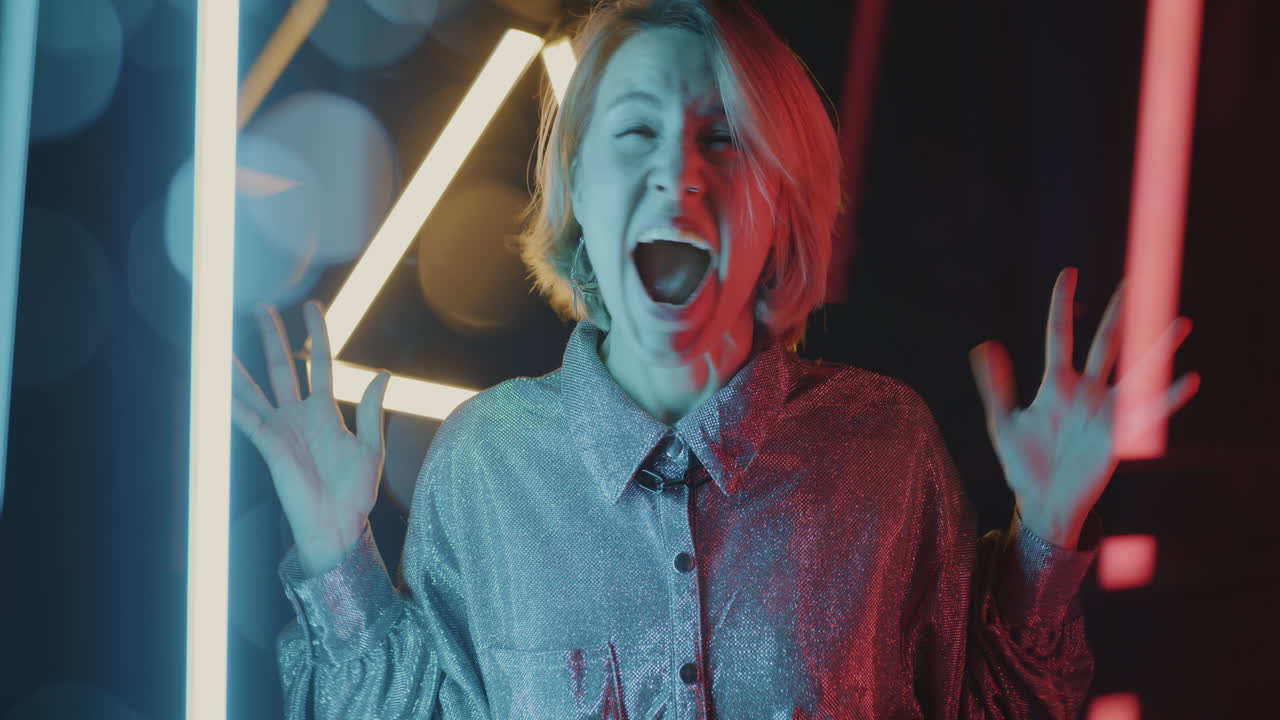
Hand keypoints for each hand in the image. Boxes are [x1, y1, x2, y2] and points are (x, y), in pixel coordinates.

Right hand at [232, 301, 390, 575]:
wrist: (340, 525)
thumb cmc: (355, 491)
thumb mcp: (371, 445)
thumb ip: (374, 408)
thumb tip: (382, 372)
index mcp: (324, 412)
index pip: (319, 363)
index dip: (317, 333)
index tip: (313, 306)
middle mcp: (297, 416)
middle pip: (280, 367)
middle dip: (271, 337)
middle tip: (260, 307)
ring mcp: (280, 430)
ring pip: (255, 389)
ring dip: (239, 365)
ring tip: (221, 340)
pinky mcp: (270, 446)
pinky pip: (248, 419)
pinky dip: (232, 403)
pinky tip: (217, 384)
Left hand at [969, 268, 1199, 548]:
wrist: (1043, 501)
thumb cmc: (1023, 463)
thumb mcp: (1003, 422)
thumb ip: (996, 386)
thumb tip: (984, 347)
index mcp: (1055, 383)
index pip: (1060, 335)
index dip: (1062, 305)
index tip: (1068, 274)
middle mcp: (1085, 390)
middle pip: (1105, 343)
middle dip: (1118, 314)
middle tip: (1134, 283)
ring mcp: (1105, 410)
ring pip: (1134, 370)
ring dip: (1156, 348)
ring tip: (1177, 321)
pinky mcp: (1119, 433)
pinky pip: (1147, 411)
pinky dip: (1166, 397)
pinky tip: (1186, 379)